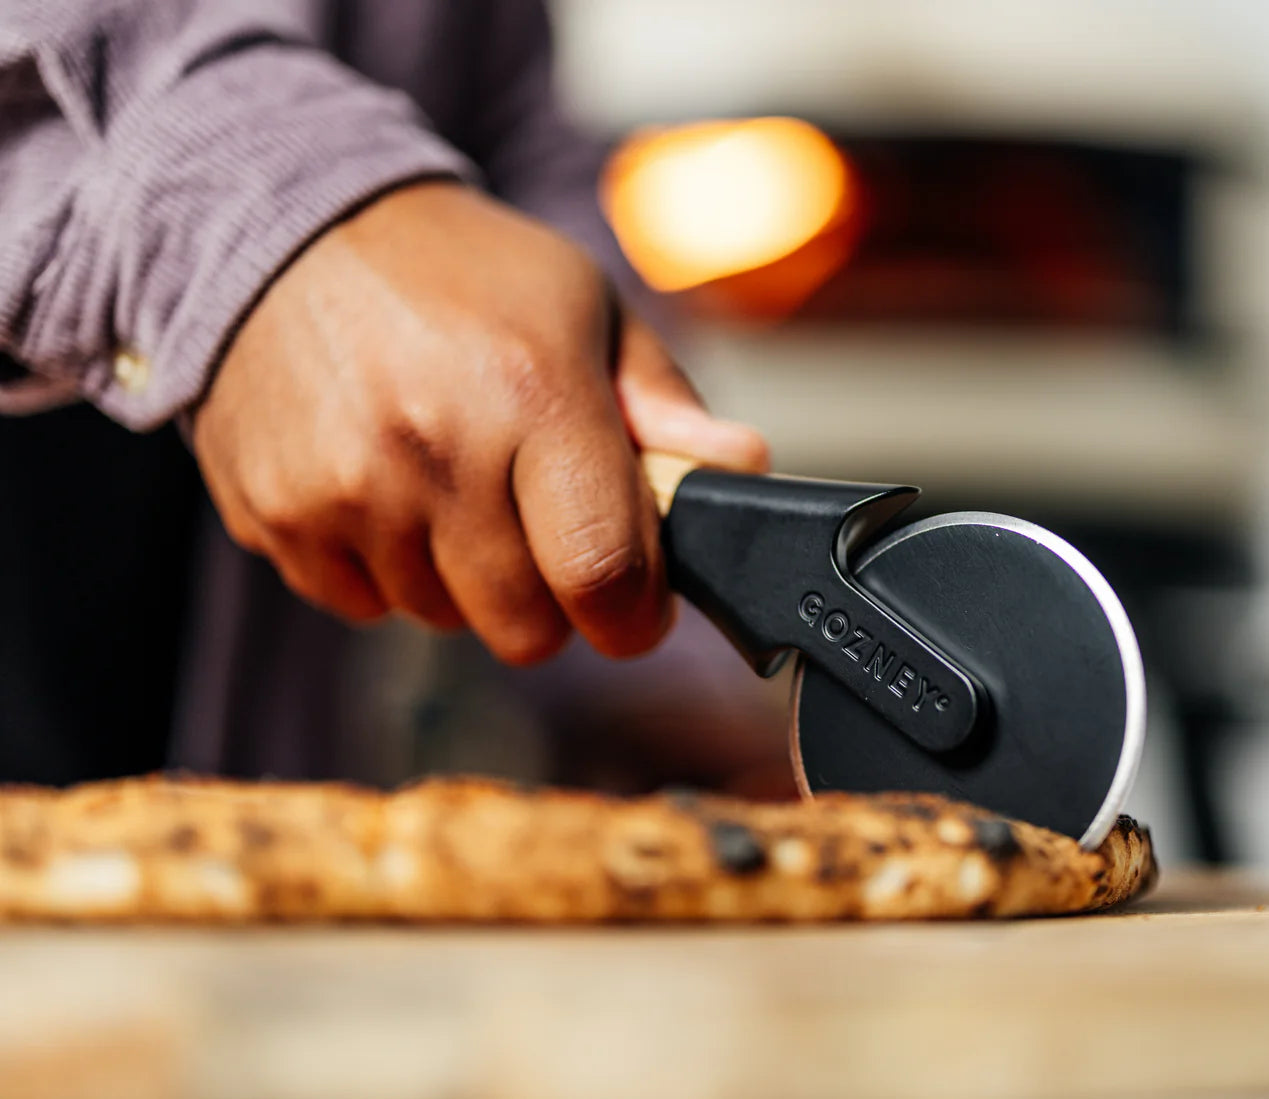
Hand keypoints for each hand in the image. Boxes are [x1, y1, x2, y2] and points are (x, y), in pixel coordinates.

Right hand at [191, 181, 767, 662]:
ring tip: (456, 484)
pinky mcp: (277, 514)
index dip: (635, 616)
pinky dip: (387, 570)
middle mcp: (435, 450)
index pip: (604, 575)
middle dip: (554, 599)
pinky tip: (389, 488)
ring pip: (444, 620)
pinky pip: (363, 604)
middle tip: (544, 528)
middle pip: (525, 629)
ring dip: (466, 580)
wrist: (284, 225)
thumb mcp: (585, 306)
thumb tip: (740, 467)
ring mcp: (345, 489)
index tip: (639, 605)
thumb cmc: (456, 270)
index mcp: (533, 394)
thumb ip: (664, 403)